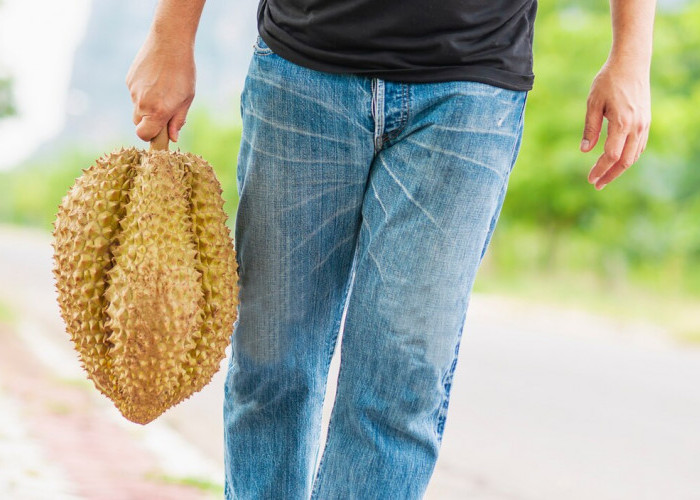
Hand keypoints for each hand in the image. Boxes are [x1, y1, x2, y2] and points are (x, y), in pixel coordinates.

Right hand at [126, 32, 195, 142]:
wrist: (169, 42)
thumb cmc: (183, 72)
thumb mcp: (186, 99)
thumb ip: (177, 120)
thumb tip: (172, 137)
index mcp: (157, 111)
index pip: (143, 135)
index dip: (150, 135)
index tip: (159, 131)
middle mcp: (142, 103)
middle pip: (138, 123)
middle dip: (149, 121)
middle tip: (165, 109)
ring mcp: (133, 91)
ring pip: (137, 107)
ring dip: (147, 106)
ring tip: (162, 89)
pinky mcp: (129, 80)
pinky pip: (135, 93)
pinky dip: (143, 92)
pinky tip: (155, 79)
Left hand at [580, 60, 650, 189]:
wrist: (631, 63)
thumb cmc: (608, 81)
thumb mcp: (593, 104)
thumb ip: (590, 128)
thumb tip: (586, 151)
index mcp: (622, 123)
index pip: (611, 156)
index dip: (600, 170)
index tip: (590, 179)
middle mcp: (636, 126)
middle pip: (625, 161)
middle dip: (610, 175)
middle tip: (596, 184)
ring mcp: (644, 124)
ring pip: (634, 155)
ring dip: (620, 168)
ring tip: (605, 176)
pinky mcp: (646, 121)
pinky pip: (639, 146)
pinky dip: (629, 157)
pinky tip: (617, 161)